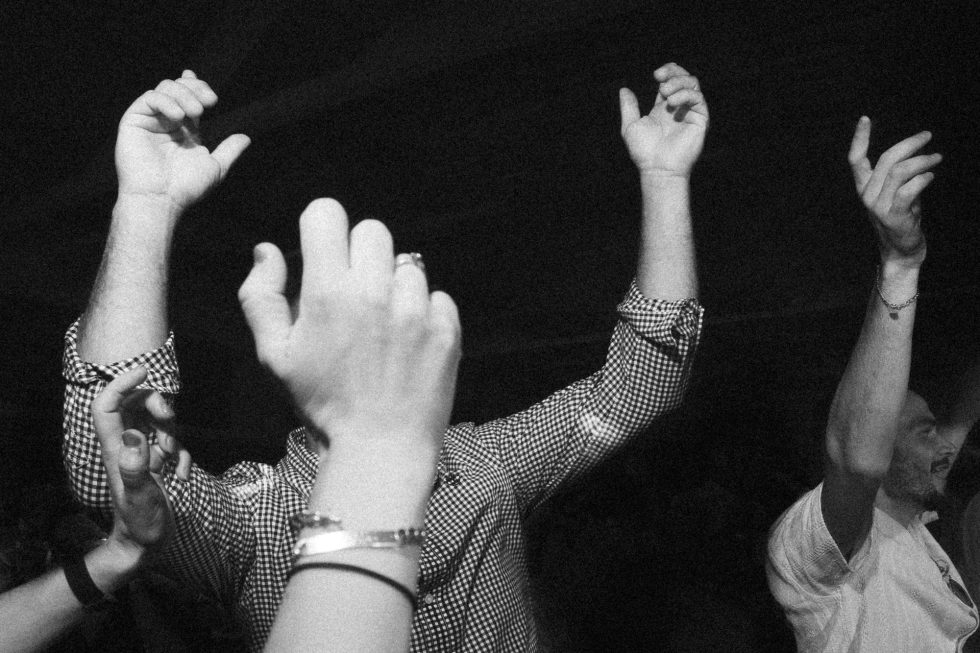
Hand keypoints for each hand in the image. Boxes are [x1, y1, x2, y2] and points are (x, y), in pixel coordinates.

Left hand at [91, 368, 188, 558]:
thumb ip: (134, 470)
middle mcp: (127, 447)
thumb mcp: (139, 499)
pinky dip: (182, 455)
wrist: (145, 547)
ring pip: (157, 422)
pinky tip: (181, 476)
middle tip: (168, 421)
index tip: (144, 372)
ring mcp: (143, 454)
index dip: (121, 384)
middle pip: (136, 405)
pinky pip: (173, 444)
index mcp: (116, 450)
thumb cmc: (140, 525)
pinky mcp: (158, 464)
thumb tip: (135, 438)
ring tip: (172, 459)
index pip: (108, 406)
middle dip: (157, 405)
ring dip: (172, 432)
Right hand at [115, 70, 249, 215]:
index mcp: (183, 130)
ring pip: (164, 89)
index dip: (197, 87)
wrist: (162, 198)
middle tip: (210, 101)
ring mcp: (149, 120)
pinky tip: (177, 116)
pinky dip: (166, 101)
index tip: (211, 95)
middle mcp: (165, 122)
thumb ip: (229, 150)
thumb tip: (246, 137)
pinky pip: (149, 98)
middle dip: (195, 89)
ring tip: (196, 113)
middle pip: (178, 88)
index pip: (189, 99)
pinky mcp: (133, 120)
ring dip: (184, 95)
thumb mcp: (215, 167)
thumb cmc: (185, 187)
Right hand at [238, 199, 461, 455]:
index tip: (321, 252)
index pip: (327, 213)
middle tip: (352, 292)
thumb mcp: (274, 356)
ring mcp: (416, 308)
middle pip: (371, 230)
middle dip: (358, 253)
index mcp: (328, 291)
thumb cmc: (321, 403)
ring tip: (383, 325)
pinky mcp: (446, 327)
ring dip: (393, 285)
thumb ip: (261, 297)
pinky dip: (424, 311)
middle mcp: (375, 290)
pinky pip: (437, 295)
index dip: (320, 227)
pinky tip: (408, 342)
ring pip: (406, 263)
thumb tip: (268, 250)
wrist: (381, 447)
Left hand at [619, 63, 708, 177]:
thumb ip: (629, 107)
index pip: (671, 81)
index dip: (667, 72)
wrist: (657, 168)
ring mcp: (691, 113)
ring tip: (664, 91)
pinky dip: (685, 95)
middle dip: (674, 72)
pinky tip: (671, 102)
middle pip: (685, 78)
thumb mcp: (631, 126)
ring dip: (679, 82)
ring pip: (693, 85)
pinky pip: (698, 99)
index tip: (656, 74)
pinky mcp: (700, 120)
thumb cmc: (644, 151)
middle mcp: (679, 108)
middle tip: (659, 77)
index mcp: (664, 107)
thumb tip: (624, 89)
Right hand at [849, 117, 940, 266]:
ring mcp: (879, 206)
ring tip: (936, 158)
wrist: (901, 249)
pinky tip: (931, 176)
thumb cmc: (902, 216)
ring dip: (922, 161)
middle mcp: (867, 195)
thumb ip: (898, 173)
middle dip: (910, 143)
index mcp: (864, 187)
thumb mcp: (895, 192)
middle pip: (887, 159)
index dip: (859, 138)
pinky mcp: (894, 215)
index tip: (865, 119)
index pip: (855, 159)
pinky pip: (910, 189)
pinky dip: (923, 179)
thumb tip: (914, 148)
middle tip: (927, 136)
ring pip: (900, 171)